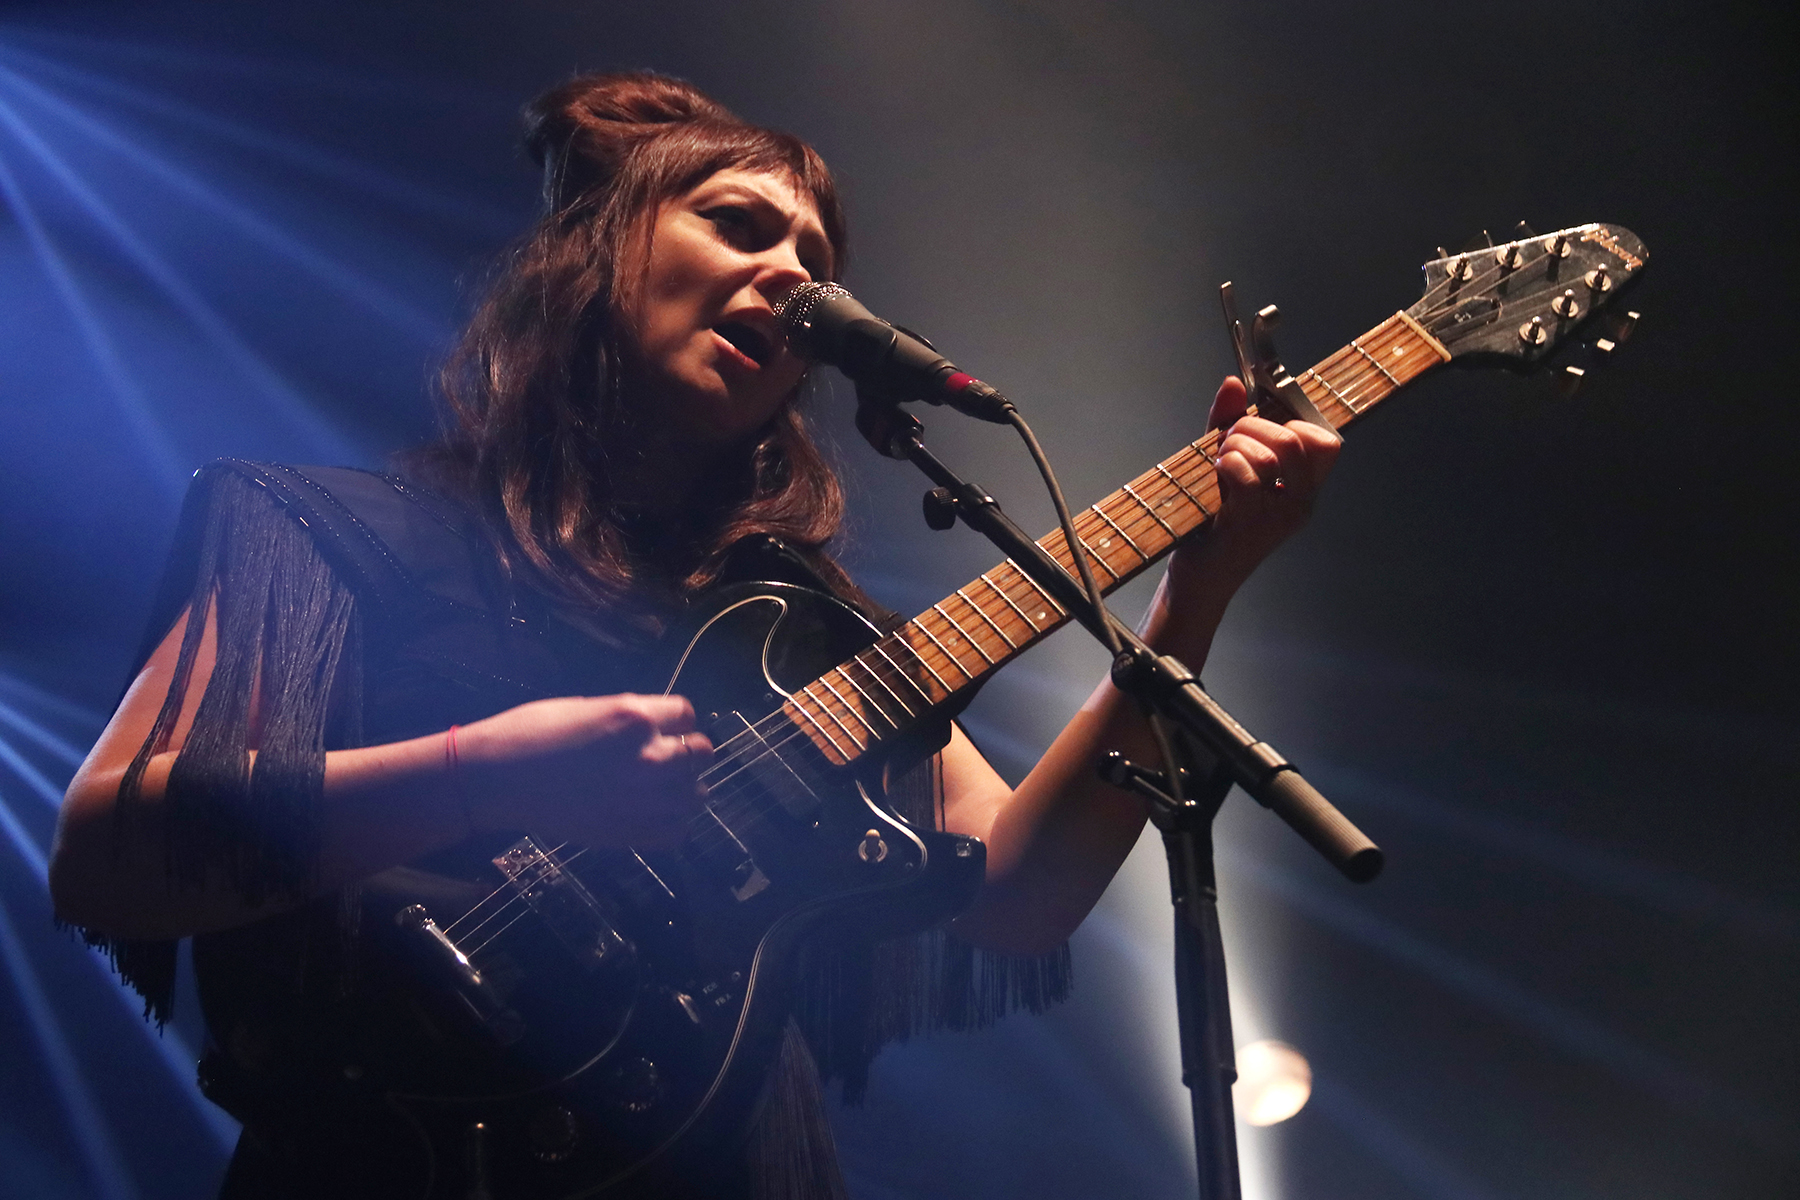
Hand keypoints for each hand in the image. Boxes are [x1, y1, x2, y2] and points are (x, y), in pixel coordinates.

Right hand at [451, 694, 712, 847]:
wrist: (497, 779)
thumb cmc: (532, 732)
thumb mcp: (590, 707)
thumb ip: (632, 718)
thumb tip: (659, 727)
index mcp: (635, 718)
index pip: (687, 714)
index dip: (674, 721)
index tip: (662, 728)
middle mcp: (649, 758)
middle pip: (701, 753)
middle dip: (686, 752)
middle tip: (663, 757)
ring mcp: (643, 799)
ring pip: (697, 794)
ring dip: (683, 789)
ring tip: (658, 788)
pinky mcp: (632, 833)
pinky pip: (678, 831)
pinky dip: (671, 824)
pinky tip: (649, 814)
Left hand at [1169, 375, 1341, 595]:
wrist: (1200, 579)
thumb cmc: (1213, 522)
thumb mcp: (1224, 465)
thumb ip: (1229, 423)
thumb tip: (1234, 383)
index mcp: (1303, 488)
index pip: (1326, 441)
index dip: (1292, 420)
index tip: (1259, 425)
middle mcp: (1300, 503)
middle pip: (1298, 440)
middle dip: (1256, 426)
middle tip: (1229, 439)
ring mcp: (1278, 516)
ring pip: (1272, 455)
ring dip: (1236, 443)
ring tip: (1219, 457)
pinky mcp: (1250, 525)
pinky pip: (1248, 477)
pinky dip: (1227, 463)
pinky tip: (1215, 471)